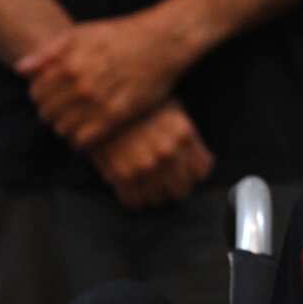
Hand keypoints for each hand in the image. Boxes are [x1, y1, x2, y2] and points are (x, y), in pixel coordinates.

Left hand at [17, 10, 188, 147]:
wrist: (161, 42)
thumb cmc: (120, 34)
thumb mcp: (81, 33)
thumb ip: (48, 52)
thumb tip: (20, 70)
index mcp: (68, 65)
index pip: (36, 94)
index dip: (40, 97)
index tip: (50, 97)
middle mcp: (81, 86)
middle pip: (48, 114)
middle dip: (51, 114)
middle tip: (62, 112)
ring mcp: (100, 103)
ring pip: (64, 129)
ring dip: (65, 128)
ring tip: (74, 122)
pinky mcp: (118, 117)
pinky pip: (87, 139)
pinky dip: (80, 140)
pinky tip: (87, 133)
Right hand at [89, 99, 213, 208]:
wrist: (101, 101)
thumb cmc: (139, 106)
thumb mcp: (173, 111)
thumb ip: (187, 138)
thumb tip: (196, 165)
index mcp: (184, 135)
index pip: (201, 172)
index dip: (193, 173)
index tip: (185, 172)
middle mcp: (168, 152)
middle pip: (182, 190)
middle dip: (174, 186)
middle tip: (165, 180)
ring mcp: (145, 166)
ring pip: (158, 200)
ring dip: (153, 194)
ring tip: (146, 183)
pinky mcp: (122, 174)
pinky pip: (134, 202)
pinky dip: (134, 199)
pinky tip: (131, 187)